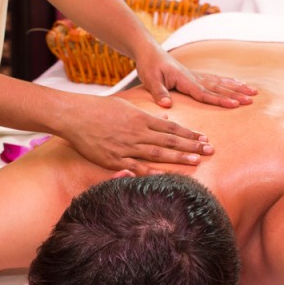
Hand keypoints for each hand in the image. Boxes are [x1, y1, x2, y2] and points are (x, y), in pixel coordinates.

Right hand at [58, 94, 214, 174]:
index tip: (204, 138)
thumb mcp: (125, 107)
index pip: (171, 127)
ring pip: (157, 153)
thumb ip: (146, 115)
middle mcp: (137, 132)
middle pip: (169, 140)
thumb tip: (164, 117)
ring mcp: (126, 147)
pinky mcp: (114, 159)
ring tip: (196, 161)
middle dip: (191, 145)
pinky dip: (151, 173)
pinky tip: (166, 177)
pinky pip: (136, 168)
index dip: (189, 133)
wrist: (74, 115)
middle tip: (209, 150)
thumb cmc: (98, 109)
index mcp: (140, 118)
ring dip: (178, 157)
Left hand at [135, 48, 256, 108]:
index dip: (220, 100)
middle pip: (218, 87)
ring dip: (236, 87)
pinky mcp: (195, 76)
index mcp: (184, 80)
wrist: (149, 51)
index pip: (205, 93)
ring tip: (253, 92)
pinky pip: (215, 79)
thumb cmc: (149, 66)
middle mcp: (193, 77)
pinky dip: (228, 81)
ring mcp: (196, 76)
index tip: (235, 104)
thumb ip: (159, 92)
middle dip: (235, 94)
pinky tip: (238, 83)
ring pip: (220, 82)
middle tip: (251, 100)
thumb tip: (167, 105)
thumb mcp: (150, 80)